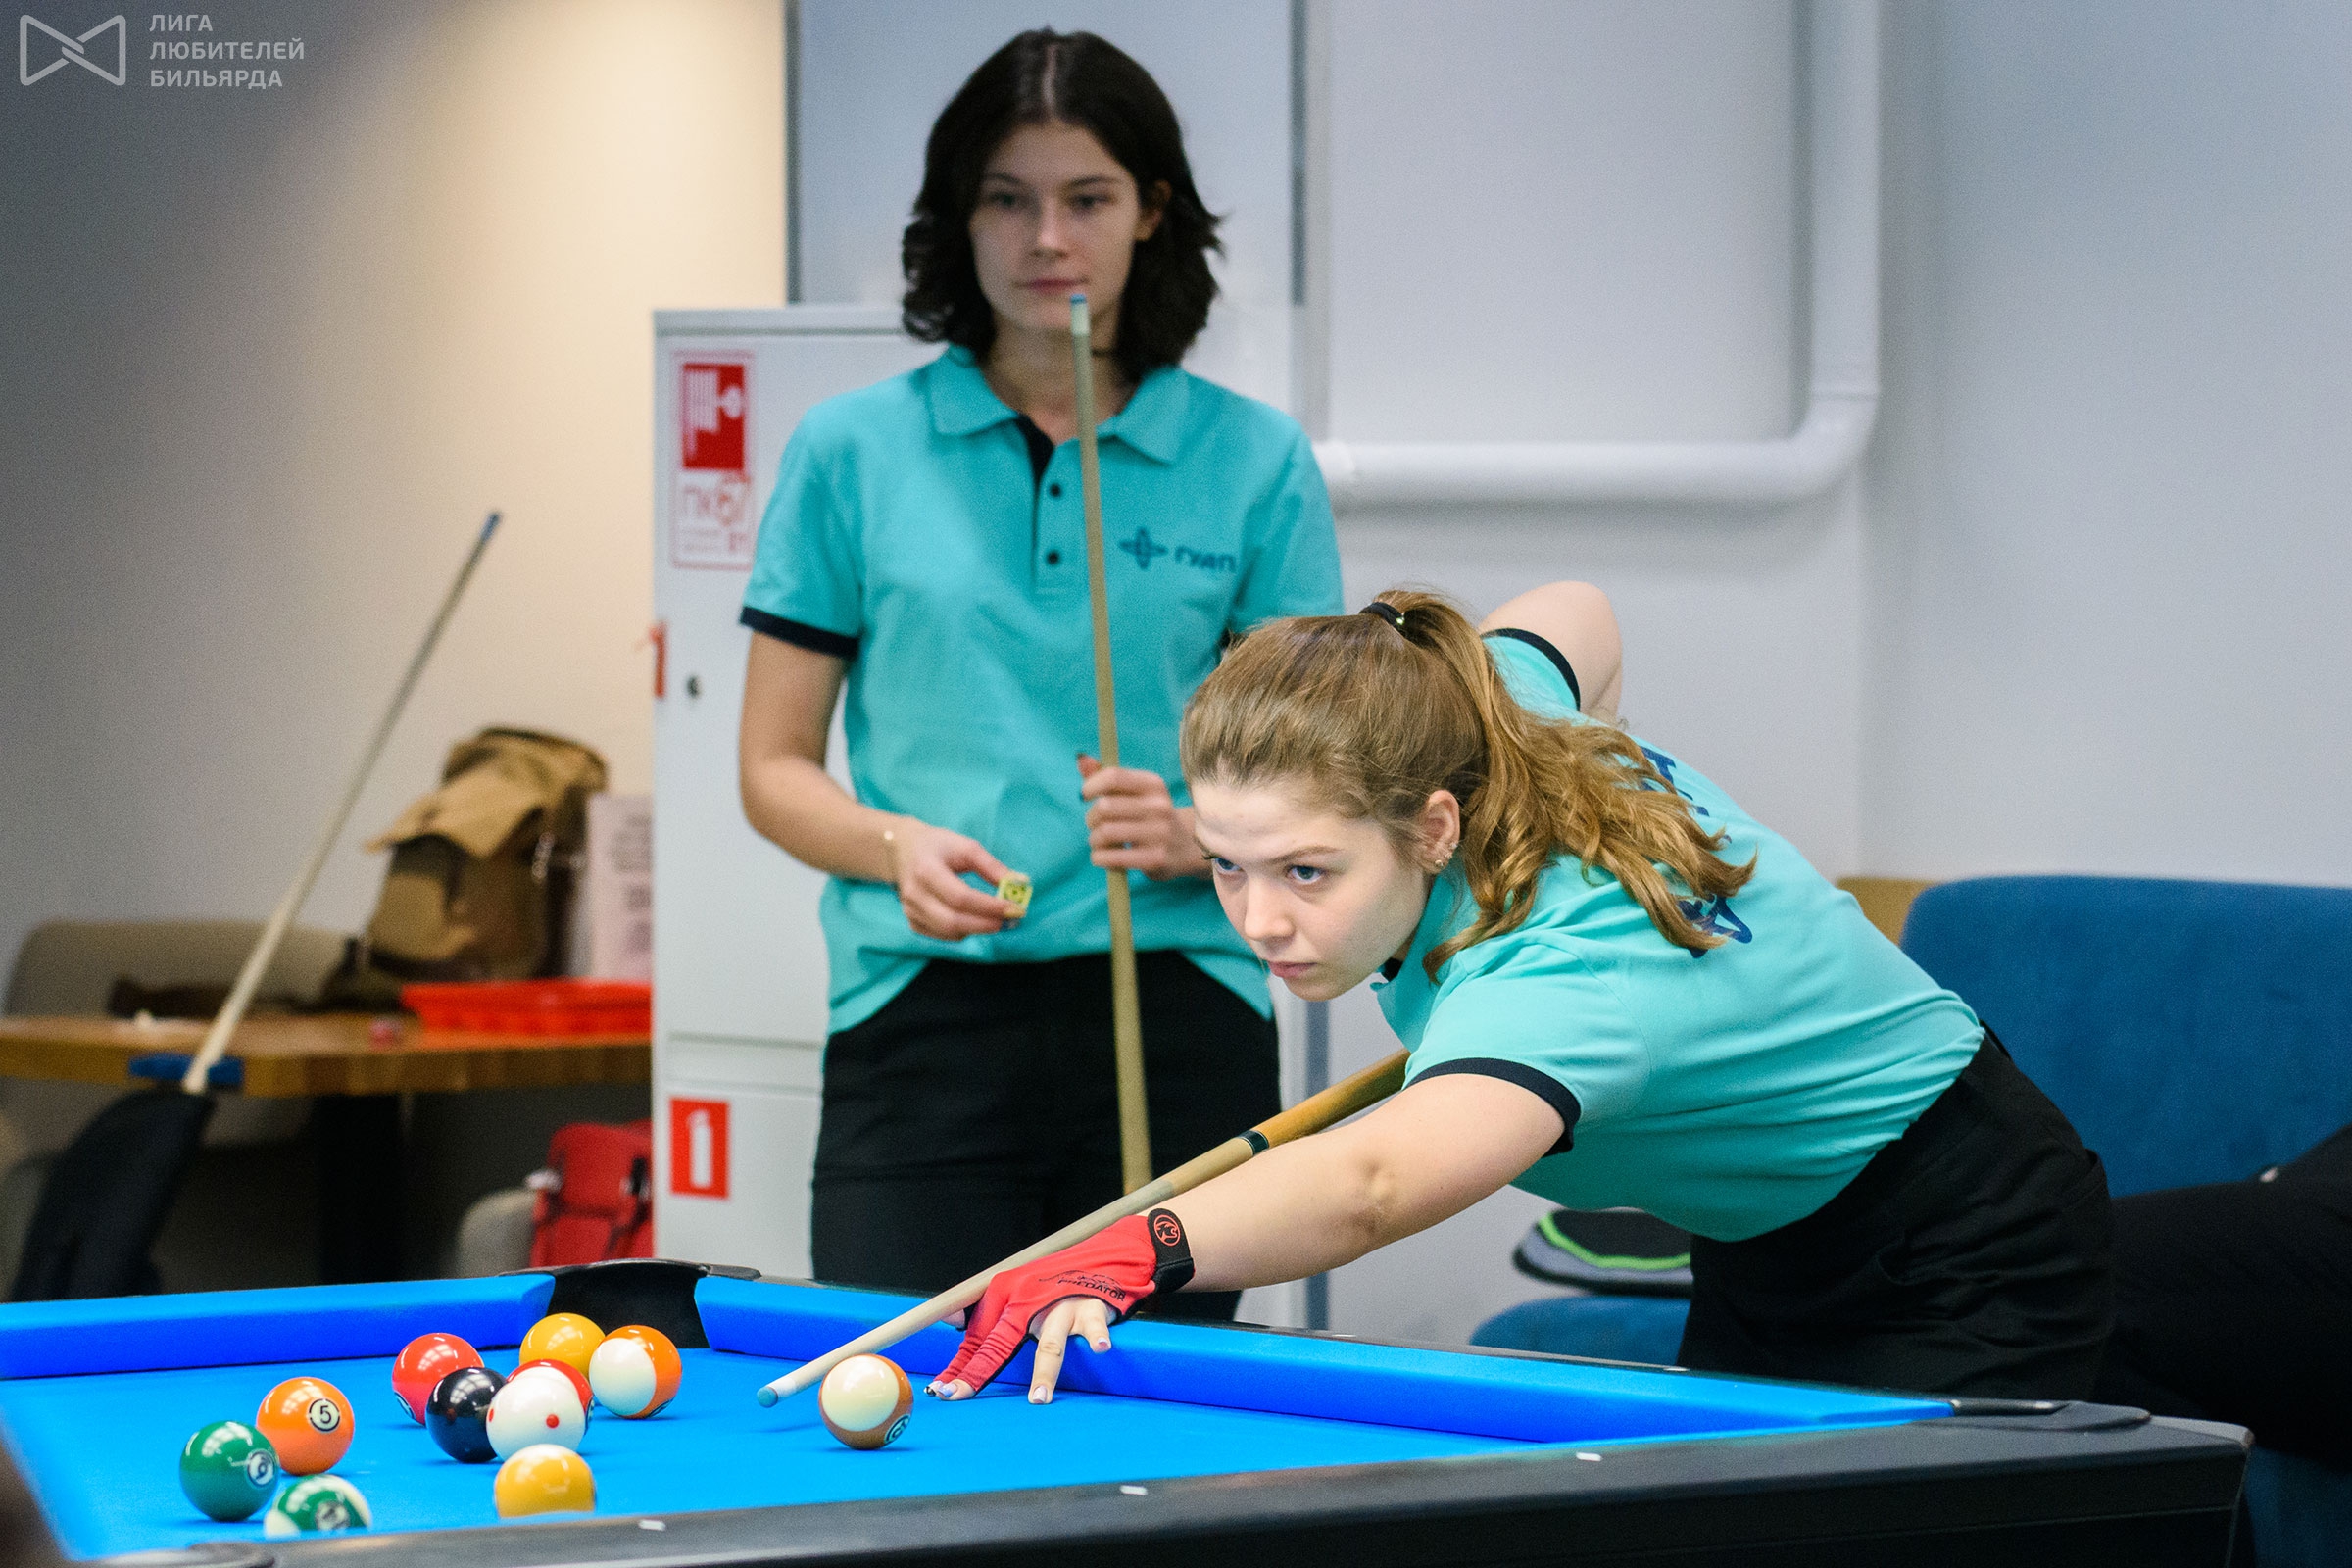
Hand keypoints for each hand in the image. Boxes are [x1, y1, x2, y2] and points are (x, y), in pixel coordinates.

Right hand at [884, 819, 1023, 940]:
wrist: (901, 850)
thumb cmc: (938, 846)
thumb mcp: (966, 846)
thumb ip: (991, 866)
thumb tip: (1019, 884)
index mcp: (926, 870)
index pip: (960, 897)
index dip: (989, 906)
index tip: (1015, 908)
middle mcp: (914, 894)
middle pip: (952, 921)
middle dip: (986, 924)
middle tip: (1011, 921)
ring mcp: (910, 910)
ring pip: (948, 932)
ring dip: (977, 929)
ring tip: (998, 920)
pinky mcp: (912, 921)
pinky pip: (941, 935)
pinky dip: (963, 932)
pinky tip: (975, 920)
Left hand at [928, 1211, 1193, 1402]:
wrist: (1100, 1255)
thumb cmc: (1054, 1281)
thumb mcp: (1017, 1289)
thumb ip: (987, 1309)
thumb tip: (949, 1318)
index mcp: (1006, 1295)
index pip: (978, 1338)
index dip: (959, 1366)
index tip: (940, 1390)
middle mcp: (1028, 1300)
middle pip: (1000, 1343)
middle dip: (977, 1371)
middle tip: (956, 1395)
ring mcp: (1060, 1305)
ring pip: (1049, 1343)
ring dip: (1044, 1372)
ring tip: (1037, 1399)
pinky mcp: (1091, 1307)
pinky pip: (1094, 1325)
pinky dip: (1098, 1336)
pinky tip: (1100, 1348)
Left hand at [1077, 756, 1201, 880]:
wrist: (1187, 847)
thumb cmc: (1151, 817)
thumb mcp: (1137, 794)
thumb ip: (1108, 778)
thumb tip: (1082, 760)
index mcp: (1154, 784)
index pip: (1114, 776)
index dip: (1091, 785)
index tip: (1085, 796)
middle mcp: (1159, 806)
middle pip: (1105, 807)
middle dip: (1091, 818)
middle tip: (1095, 825)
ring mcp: (1160, 833)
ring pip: (1105, 833)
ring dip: (1094, 840)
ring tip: (1099, 843)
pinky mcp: (1156, 858)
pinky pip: (1112, 857)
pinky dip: (1099, 858)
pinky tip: (1104, 857)